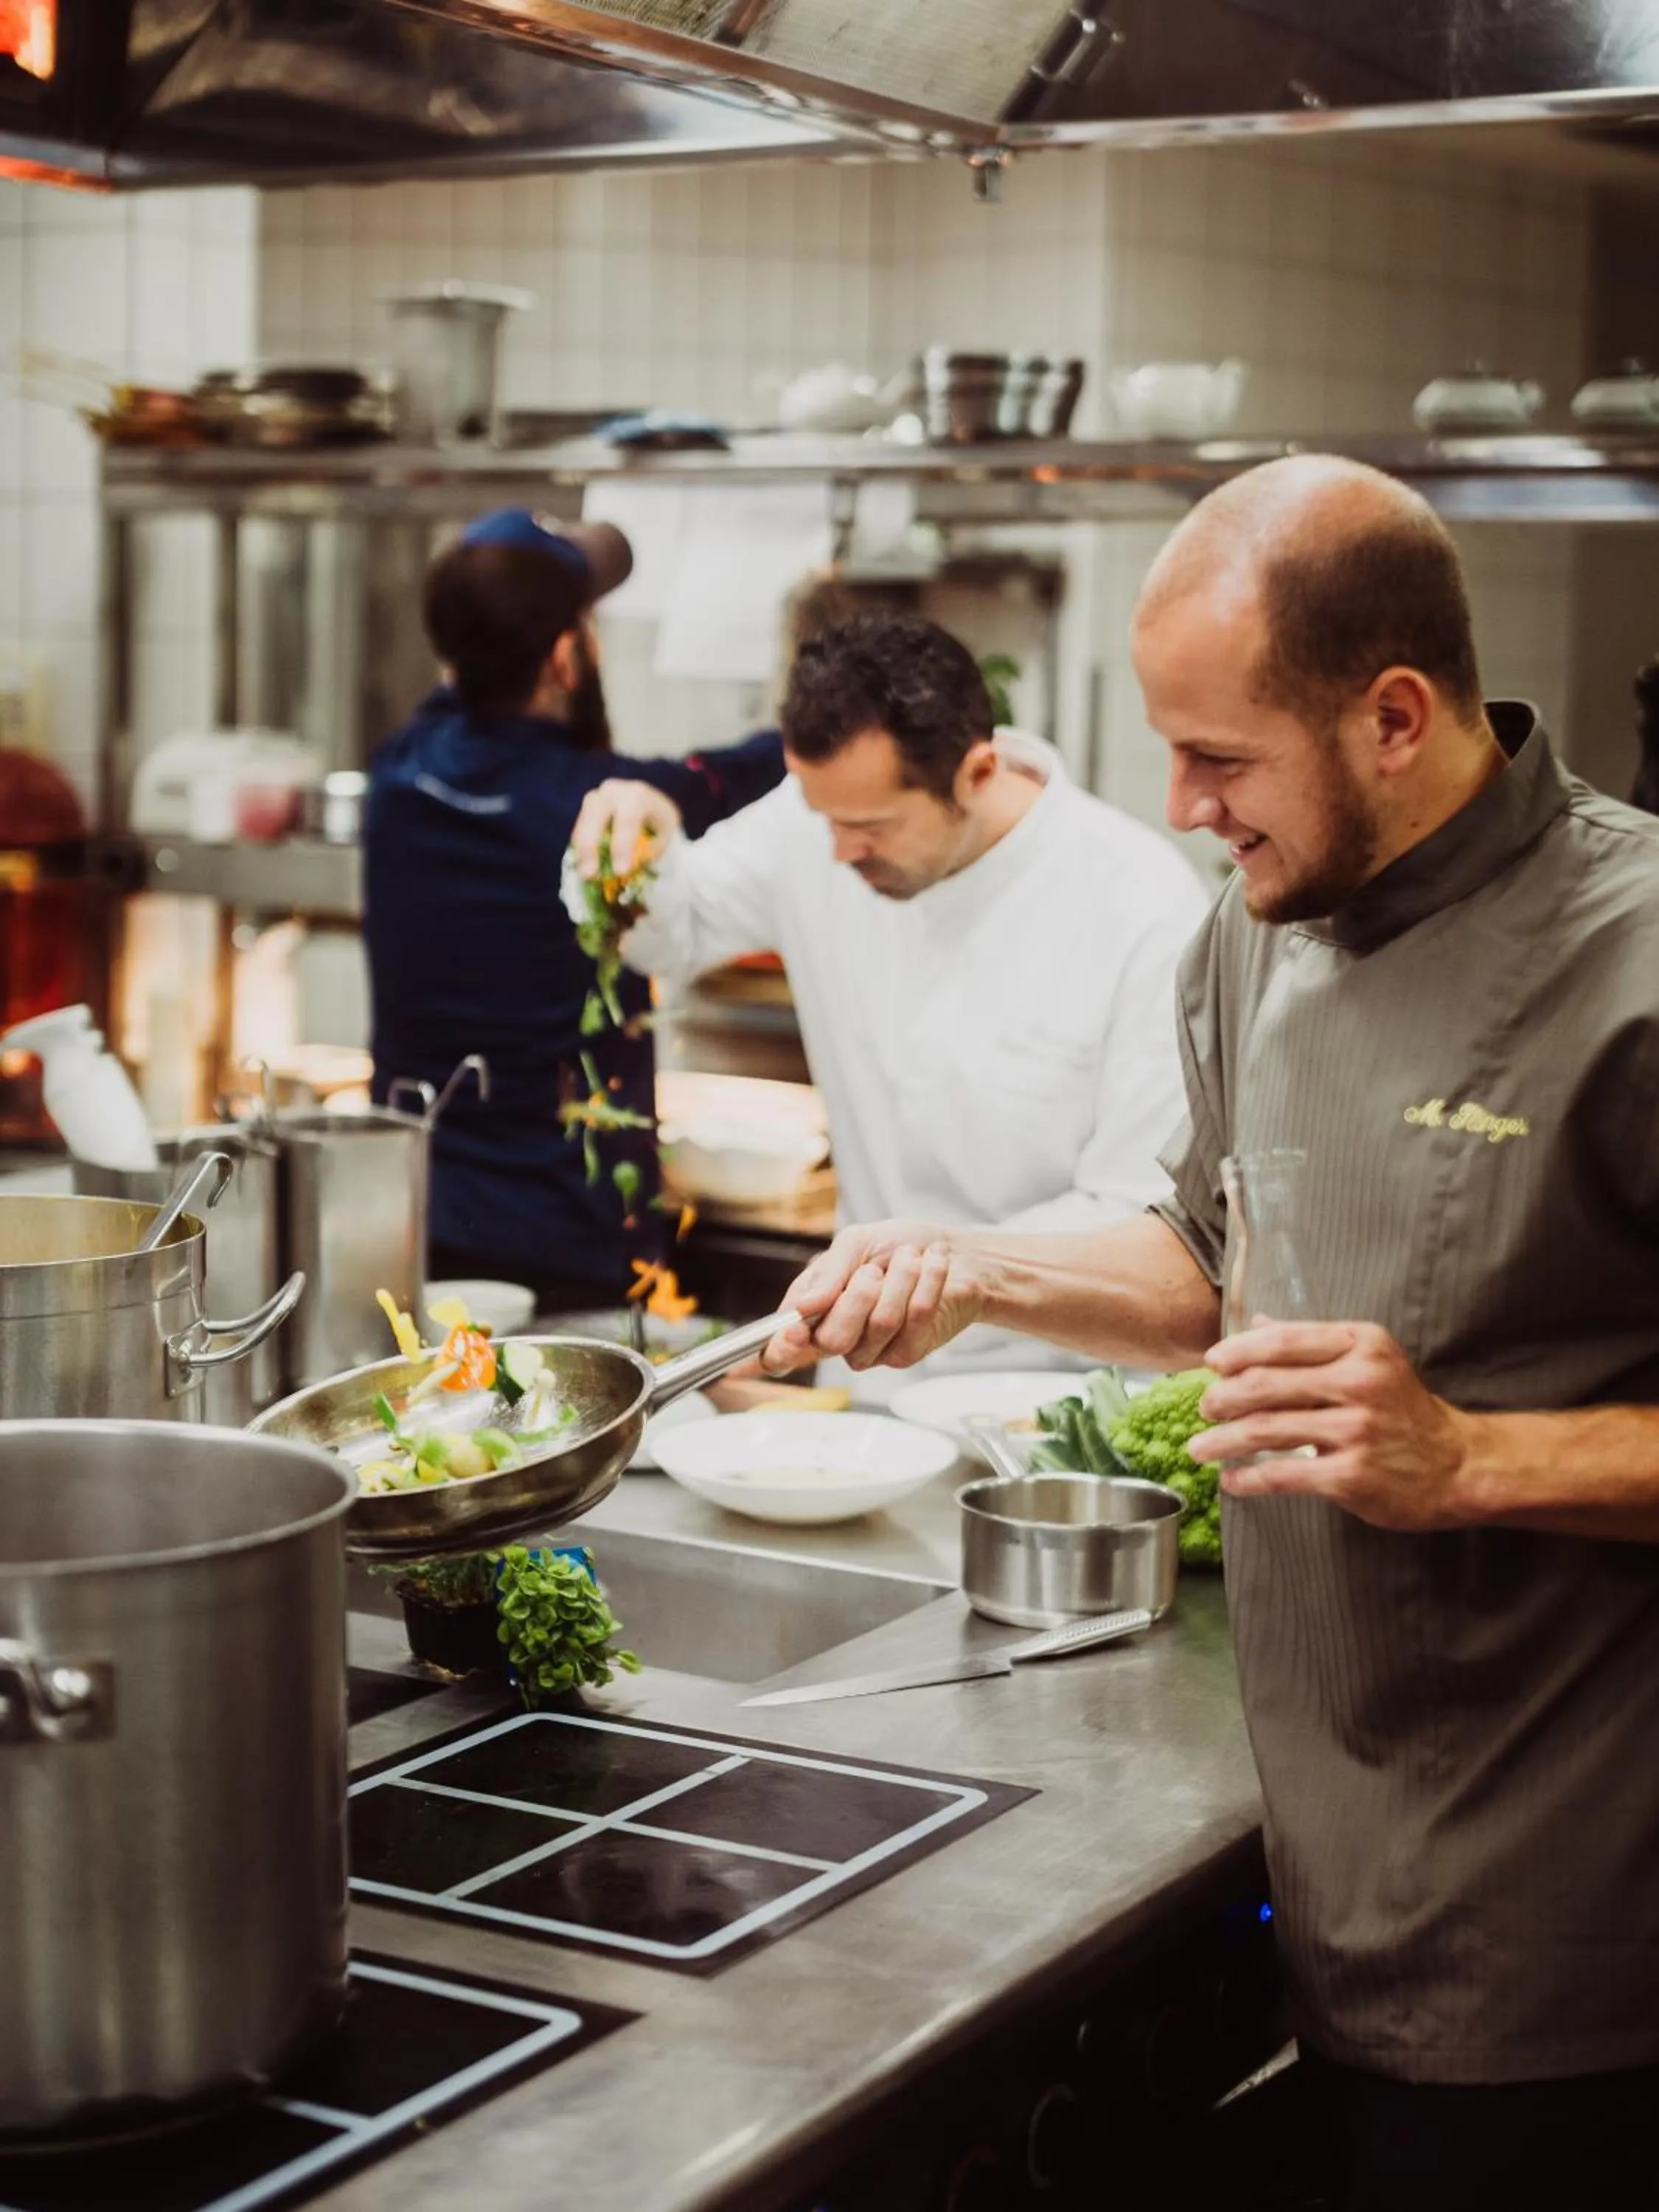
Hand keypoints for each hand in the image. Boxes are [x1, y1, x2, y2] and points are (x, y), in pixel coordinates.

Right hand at [571, 780, 682, 879]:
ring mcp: (597, 797)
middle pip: (596, 815)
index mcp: (638, 796)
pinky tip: (581, 865)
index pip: (628, 819)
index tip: (620, 871)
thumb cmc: (658, 824)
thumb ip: (646, 851)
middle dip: (591, 846)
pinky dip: (579, 847)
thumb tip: (627, 874)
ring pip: (583, 821)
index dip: (622, 846)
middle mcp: (614, 791)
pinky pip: (579, 827)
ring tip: (584, 875)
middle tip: (589, 874)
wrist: (650, 804)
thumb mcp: (662, 837)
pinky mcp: (587, 808)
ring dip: (581, 850)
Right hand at [761, 1220, 985, 1374]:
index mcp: (812, 1315)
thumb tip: (803, 1307)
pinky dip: (925, 1282)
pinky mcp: (908, 1352)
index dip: (779, 1350)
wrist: (953, 1252)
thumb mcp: (855, 1244)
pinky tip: (931, 1264)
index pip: (781, 1352)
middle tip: (872, 1270)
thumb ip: (827, 1273)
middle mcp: (838, 1340)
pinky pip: (913, 1321)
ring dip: (898, 1280)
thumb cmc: (897, 1247)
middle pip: (831, 1341)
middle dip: (855, 1296)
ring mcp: (873, 1351)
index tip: (792, 1331)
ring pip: (877, 1326)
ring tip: (909, 1257)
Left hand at [1197, 1321, 1477, 1531]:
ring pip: (1267, 1429)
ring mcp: (1357, 1430)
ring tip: (1200, 1447)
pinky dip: (1249, 1479)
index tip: (1212, 1363)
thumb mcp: (1369, 1361)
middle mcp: (1359, 1382)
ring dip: (1223, 1440)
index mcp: (1361, 1344)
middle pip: (1266, 1384)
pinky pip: (1284, 1475)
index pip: (1283, 1340)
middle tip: (1204, 1407)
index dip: (1239, 1351)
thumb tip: (1257, 1321)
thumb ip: (1312, 1343)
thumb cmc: (1403, 1409)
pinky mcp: (1352, 1475)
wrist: (1457, 1466)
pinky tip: (1231, 1482)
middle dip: (1223, 1397)